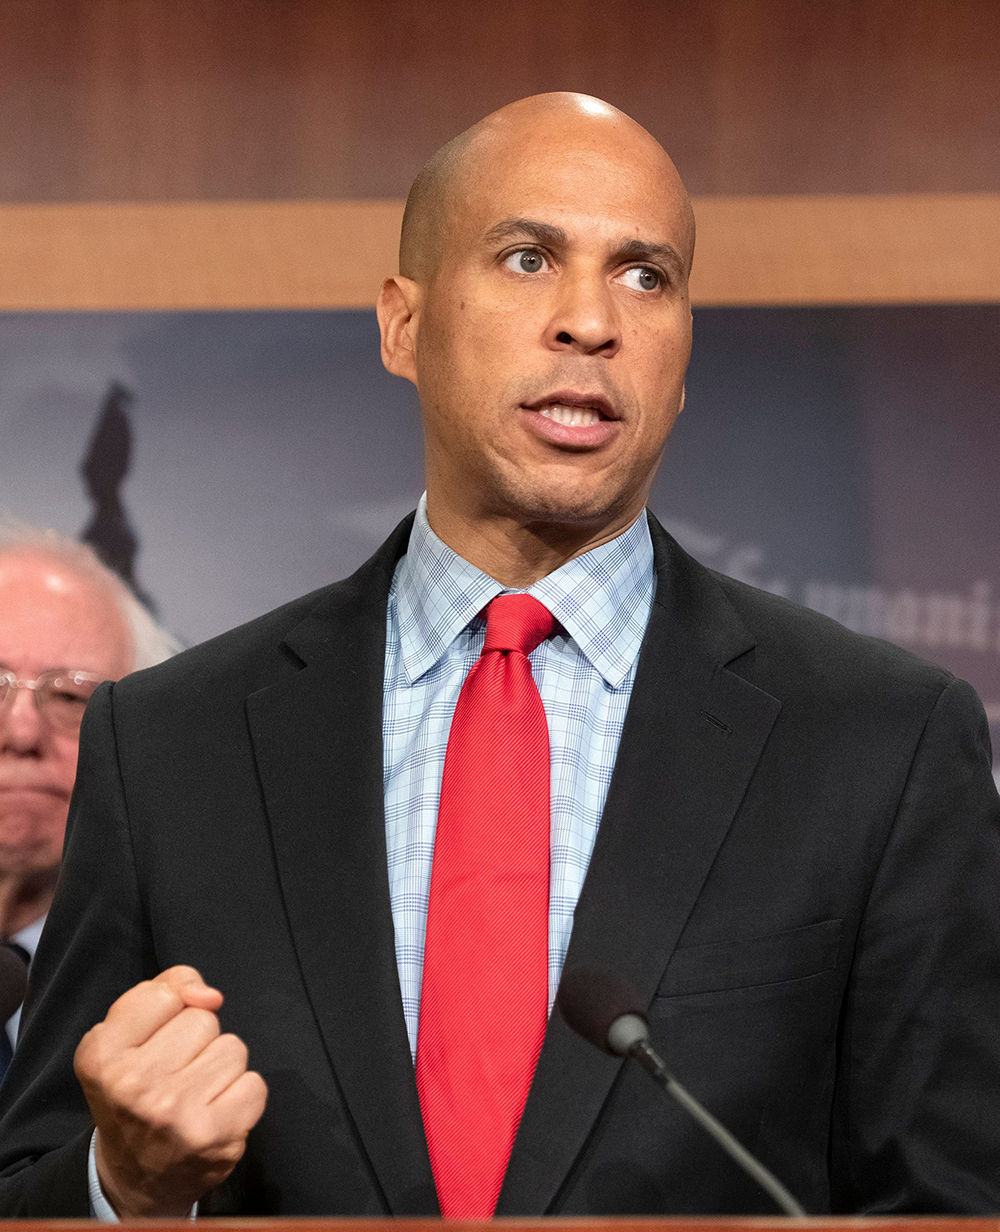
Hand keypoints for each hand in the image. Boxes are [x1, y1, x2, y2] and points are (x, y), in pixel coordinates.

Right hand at [74, 965, 267, 1217]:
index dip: (167, 1014)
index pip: (164, 994)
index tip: (153, 1043)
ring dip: (221, 1068)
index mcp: (102, 1056)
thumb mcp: (123, 1036)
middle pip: (204, 1019)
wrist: (135, 1180)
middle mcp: (134, 1085)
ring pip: (233, 1048)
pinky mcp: (214, 1135)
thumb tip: (210, 995)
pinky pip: (255, 1084)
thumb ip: (163, 990)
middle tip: (174, 1075)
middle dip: (196, 1041)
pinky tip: (215, 1113)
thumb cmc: (134, 1093)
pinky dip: (241, 1096)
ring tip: (194, 1094)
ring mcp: (176, 1112)